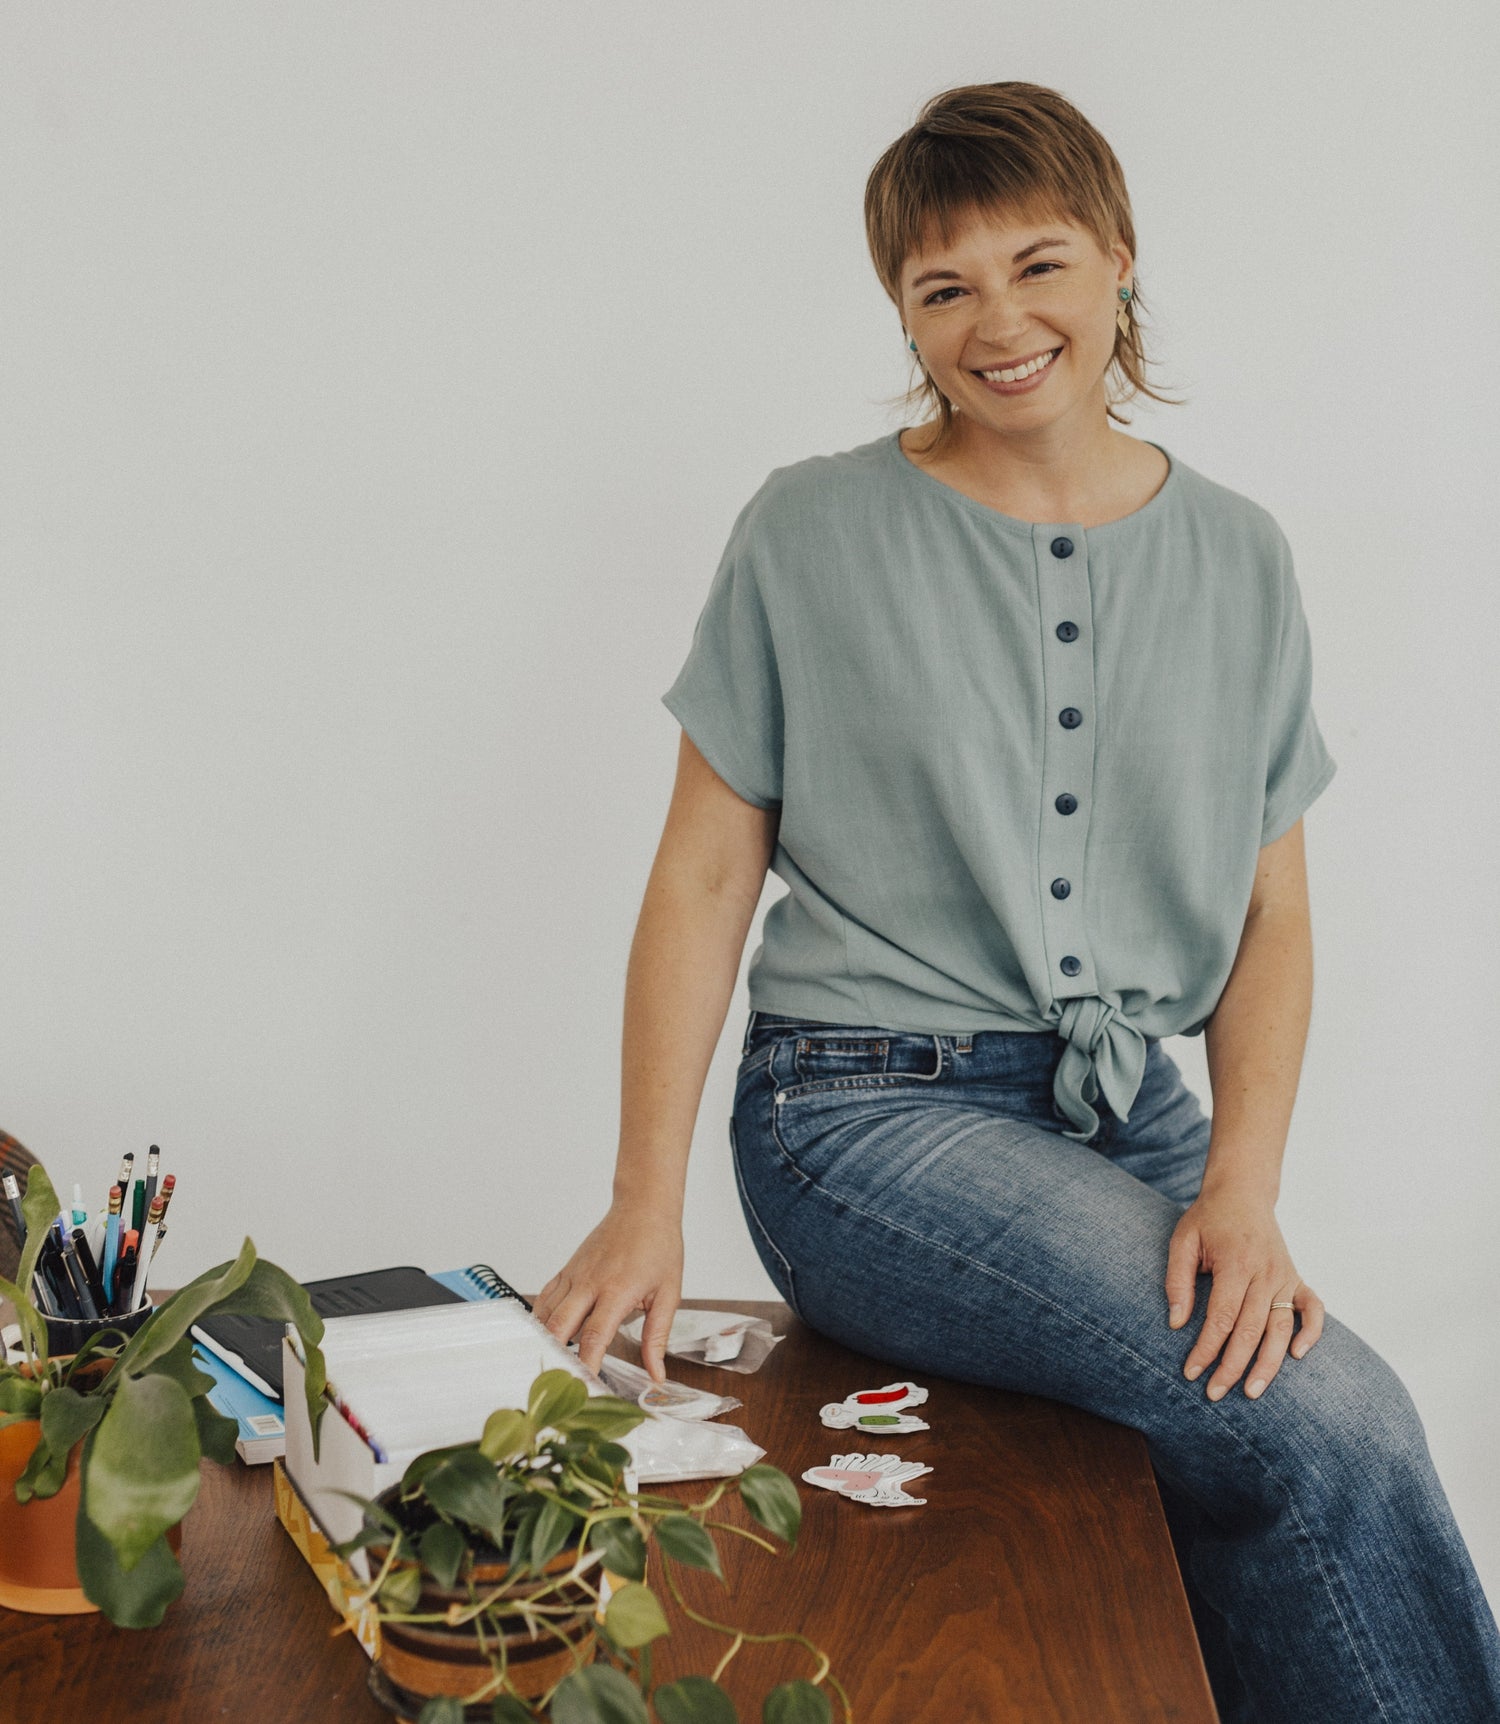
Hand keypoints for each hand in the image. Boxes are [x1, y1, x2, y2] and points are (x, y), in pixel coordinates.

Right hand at [532, 1201, 683, 1383]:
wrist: (643, 1207)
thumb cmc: (659, 1247)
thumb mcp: (669, 1293)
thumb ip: (657, 1337)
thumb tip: (657, 1375)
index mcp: (618, 1290)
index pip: (595, 1336)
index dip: (586, 1365)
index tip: (584, 1389)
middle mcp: (590, 1283)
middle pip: (559, 1326)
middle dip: (555, 1357)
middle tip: (555, 1385)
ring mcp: (575, 1275)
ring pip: (546, 1314)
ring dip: (545, 1341)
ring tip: (547, 1366)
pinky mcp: (567, 1269)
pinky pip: (545, 1298)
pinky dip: (541, 1320)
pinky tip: (546, 1336)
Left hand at [1165, 1184, 1325, 1401]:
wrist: (1242, 1192)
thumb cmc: (1208, 1219)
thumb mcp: (1183, 1241)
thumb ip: (1178, 1281)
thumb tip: (1175, 1323)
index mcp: (1235, 1263)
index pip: (1222, 1317)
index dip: (1206, 1348)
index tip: (1190, 1371)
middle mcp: (1265, 1272)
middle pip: (1251, 1330)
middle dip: (1232, 1366)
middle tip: (1214, 1393)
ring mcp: (1285, 1276)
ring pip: (1281, 1328)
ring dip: (1268, 1363)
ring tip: (1251, 1391)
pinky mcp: (1297, 1278)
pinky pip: (1314, 1309)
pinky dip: (1312, 1332)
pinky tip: (1298, 1355)